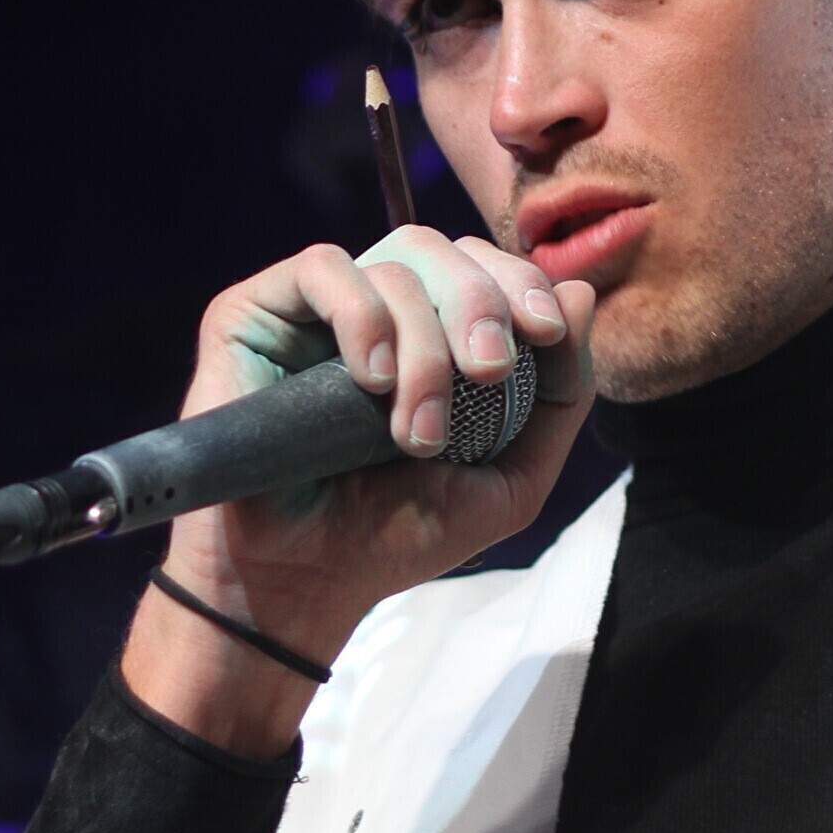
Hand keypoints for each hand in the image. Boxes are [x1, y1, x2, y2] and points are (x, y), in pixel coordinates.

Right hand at [122, 226, 596, 754]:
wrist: (305, 584)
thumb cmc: (398, 534)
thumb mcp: (509, 478)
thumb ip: (557, 395)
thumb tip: (580, 291)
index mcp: (426, 333)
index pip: (480, 266)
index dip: (521, 282)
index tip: (546, 332)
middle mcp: (368, 309)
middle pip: (441, 249)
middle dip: (482, 301)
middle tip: (490, 369)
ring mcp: (310, 309)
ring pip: (392, 262)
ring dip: (425, 344)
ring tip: (417, 433)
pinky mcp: (252, 314)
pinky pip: (320, 269)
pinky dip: (361, 316)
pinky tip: (373, 380)